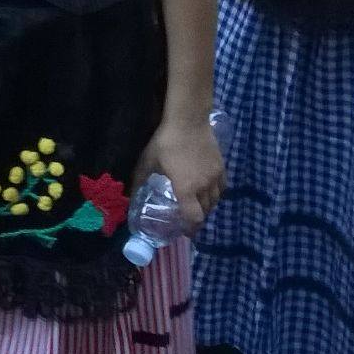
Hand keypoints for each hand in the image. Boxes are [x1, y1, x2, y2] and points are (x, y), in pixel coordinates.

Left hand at [135, 116, 226, 233]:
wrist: (189, 121)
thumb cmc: (166, 141)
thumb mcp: (148, 161)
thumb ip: (140, 180)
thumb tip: (130, 194)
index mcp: (186, 188)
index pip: (194, 217)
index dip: (191, 228)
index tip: (186, 232)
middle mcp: (204, 186)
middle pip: (205, 211)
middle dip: (198, 217)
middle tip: (188, 217)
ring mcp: (215, 177)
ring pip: (215, 200)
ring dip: (207, 206)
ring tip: (196, 205)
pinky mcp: (221, 167)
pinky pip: (222, 188)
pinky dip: (215, 194)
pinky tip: (207, 190)